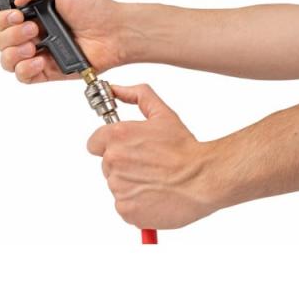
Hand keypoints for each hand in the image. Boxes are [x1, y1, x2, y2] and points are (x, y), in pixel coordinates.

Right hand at [0, 0, 122, 82]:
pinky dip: (25, 68)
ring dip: (14, 52)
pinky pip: (22, 76)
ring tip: (34, 46)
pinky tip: (41, 59)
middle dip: (11, 34)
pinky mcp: (45, 71)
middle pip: (0, 40)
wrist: (114, 33)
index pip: (2, 18)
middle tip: (34, 28)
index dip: (4, 18)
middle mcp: (32, 33)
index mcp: (33, 12)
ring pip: (6, 60)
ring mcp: (38, 53)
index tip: (17, 14)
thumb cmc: (95, 9)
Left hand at [87, 83, 215, 229]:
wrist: (204, 179)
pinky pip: (123, 206)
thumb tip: (115, 88)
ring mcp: (118, 187)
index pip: (94, 143)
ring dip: (131, 185)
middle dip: (123, 165)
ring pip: (116, 186)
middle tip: (148, 165)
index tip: (126, 149)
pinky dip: (136, 204)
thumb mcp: (162, 114)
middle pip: (107, 165)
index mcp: (116, 136)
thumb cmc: (184, 148)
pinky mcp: (126, 209)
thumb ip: (137, 95)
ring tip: (155, 180)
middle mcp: (113, 161)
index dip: (111, 145)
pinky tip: (154, 196)